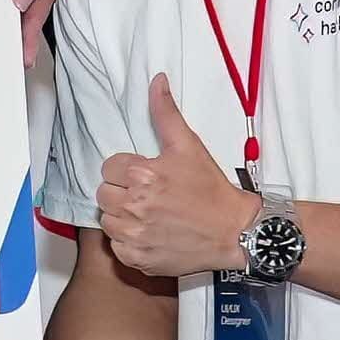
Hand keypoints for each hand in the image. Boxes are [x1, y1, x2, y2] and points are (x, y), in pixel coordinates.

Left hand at [95, 75, 257, 280]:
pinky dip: (129, 242)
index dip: (127, 171)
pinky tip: (152, 234)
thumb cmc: (211, 190)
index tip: (146, 178)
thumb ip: (166, 113)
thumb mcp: (188, 146)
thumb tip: (156, 81)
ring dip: (123, 217)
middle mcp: (134, 206)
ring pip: (107, 220)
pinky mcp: (138, 258)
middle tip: (149, 196)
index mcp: (142, 175)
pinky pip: (117, 246)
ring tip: (151, 215)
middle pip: (104, 193)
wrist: (235, 232)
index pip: (109, 168)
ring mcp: (135, 235)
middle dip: (122, 192)